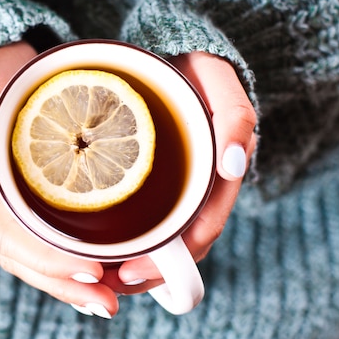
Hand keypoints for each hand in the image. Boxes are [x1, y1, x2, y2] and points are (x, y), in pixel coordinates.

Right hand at [0, 42, 118, 318]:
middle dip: (60, 282)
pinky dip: (56, 269)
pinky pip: (26, 247)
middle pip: (14, 255)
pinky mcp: (2, 207)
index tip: (92, 271)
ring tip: (103, 304)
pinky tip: (84, 286)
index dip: (48, 259)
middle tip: (107, 301)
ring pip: (21, 258)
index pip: (4, 233)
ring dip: (61, 285)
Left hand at [117, 52, 256, 284]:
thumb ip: (234, 115)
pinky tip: (106, 253)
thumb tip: (232, 167)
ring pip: (168, 238)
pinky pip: (153, 219)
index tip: (133, 270)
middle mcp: (205, 185)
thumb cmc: (194, 67)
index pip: (205, 226)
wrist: (170, 57)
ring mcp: (182, 186)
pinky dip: (134, 240)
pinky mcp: (161, 183)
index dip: (177, 256)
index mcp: (222, 172)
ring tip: (103, 279)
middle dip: (153, 271)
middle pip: (184, 243)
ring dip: (142, 265)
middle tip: (111, 281)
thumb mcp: (217, 78)